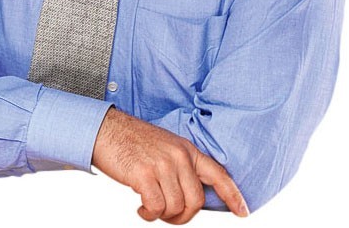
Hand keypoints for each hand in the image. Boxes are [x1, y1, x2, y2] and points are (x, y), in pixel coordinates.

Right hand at [92, 107, 248, 223]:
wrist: (105, 130)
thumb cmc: (132, 141)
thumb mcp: (164, 147)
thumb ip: (180, 167)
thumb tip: (189, 197)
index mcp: (186, 149)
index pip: (217, 174)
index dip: (233, 195)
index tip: (242, 211)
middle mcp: (178, 156)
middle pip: (195, 202)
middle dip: (182, 216)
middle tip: (166, 214)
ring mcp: (162, 164)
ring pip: (175, 208)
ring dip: (161, 215)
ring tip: (148, 206)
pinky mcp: (145, 174)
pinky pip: (156, 208)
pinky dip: (148, 214)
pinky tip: (140, 206)